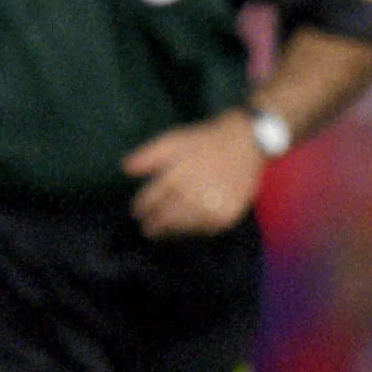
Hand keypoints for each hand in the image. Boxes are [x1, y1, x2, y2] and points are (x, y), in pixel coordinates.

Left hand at [123, 110, 265, 237]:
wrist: (246, 143)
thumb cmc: (204, 141)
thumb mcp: (173, 140)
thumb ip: (148, 156)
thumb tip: (125, 169)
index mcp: (175, 178)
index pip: (149, 201)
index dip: (141, 208)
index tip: (138, 212)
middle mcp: (192, 197)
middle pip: (164, 219)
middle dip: (154, 225)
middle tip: (148, 230)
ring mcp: (210, 209)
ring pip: (182, 228)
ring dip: (172, 230)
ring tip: (165, 231)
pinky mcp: (226, 217)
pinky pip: (204, 230)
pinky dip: (194, 230)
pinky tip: (189, 225)